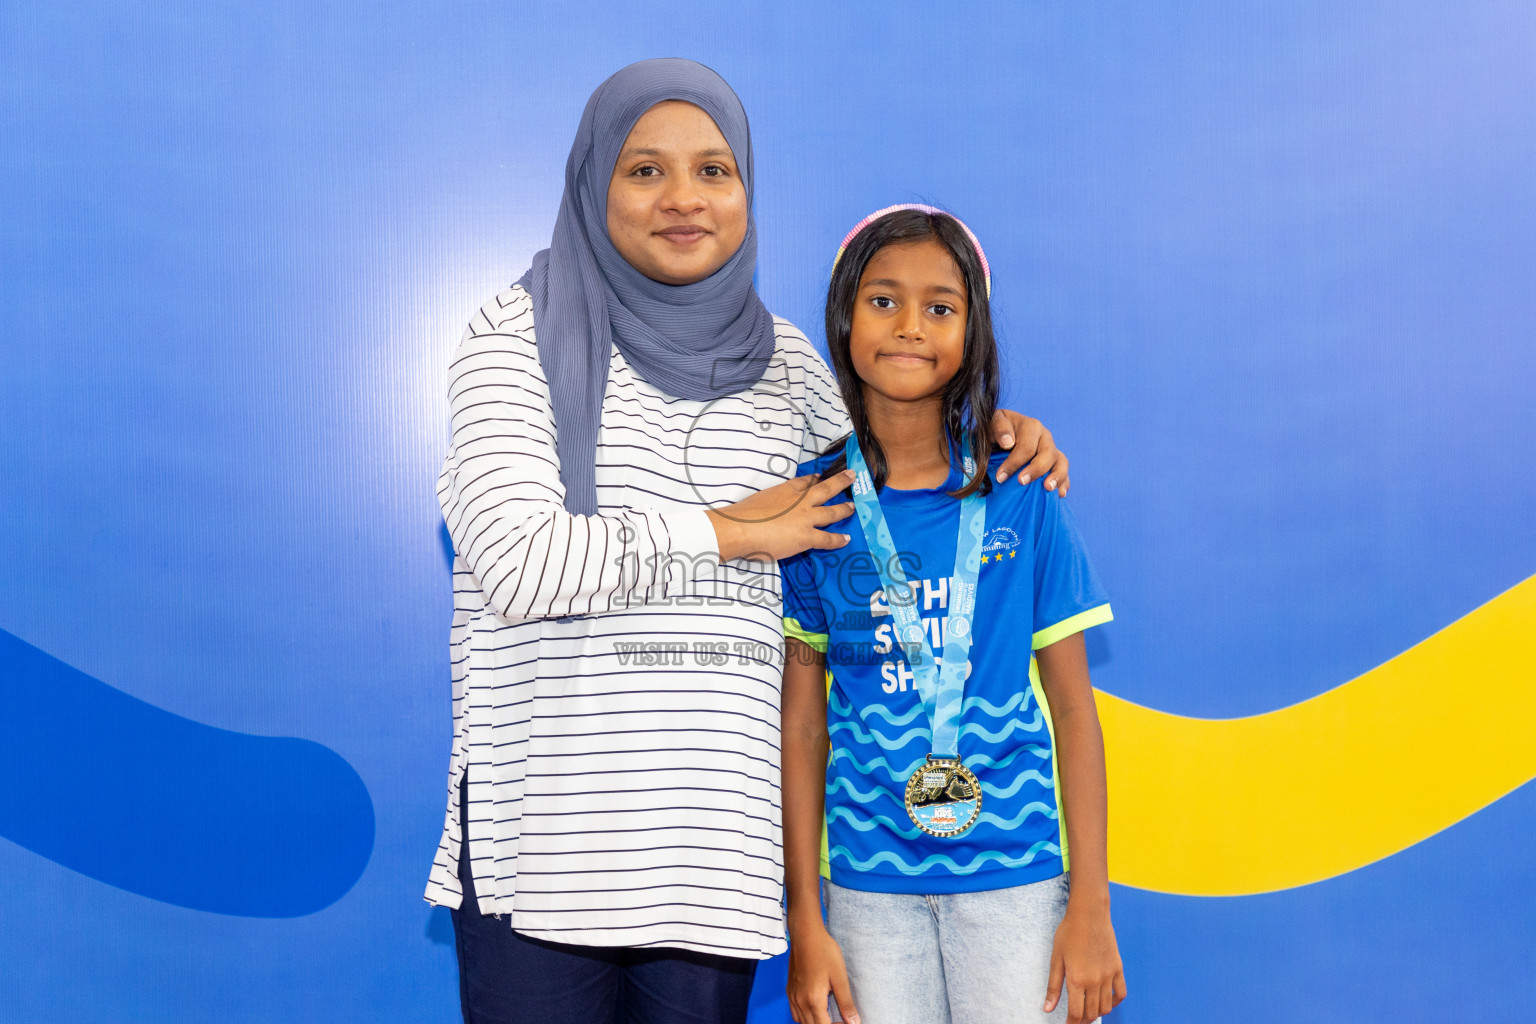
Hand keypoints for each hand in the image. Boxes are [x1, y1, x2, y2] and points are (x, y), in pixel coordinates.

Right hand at [707, 471, 855, 561]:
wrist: (742, 528)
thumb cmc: (744, 515)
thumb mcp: (759, 498)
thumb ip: (770, 501)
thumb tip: (770, 509)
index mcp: (785, 489)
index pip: (804, 481)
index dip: (815, 479)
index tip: (820, 477)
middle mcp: (800, 501)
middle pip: (825, 489)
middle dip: (840, 481)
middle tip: (852, 475)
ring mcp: (806, 518)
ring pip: (831, 511)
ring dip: (844, 509)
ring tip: (853, 507)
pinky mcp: (807, 536)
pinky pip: (827, 539)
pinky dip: (838, 540)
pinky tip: (846, 539)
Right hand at [787, 922, 858, 1023]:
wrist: (806, 934)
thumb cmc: (824, 951)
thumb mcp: (840, 977)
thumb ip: (846, 1003)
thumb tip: (854, 1022)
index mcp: (813, 1000)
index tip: (846, 1023)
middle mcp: (800, 1001)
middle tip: (841, 1021)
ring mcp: (793, 996)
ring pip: (802, 1022)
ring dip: (815, 1023)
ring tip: (829, 1016)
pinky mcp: (790, 990)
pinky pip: (795, 1012)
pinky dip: (805, 1017)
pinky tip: (814, 1010)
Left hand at [990, 409, 1069, 493]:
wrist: (1001, 436)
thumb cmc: (995, 431)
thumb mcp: (992, 423)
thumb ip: (998, 428)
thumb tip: (1008, 443)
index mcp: (1031, 427)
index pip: (1026, 446)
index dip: (1014, 463)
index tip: (1000, 477)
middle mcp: (1045, 437)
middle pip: (1047, 454)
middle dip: (1035, 470)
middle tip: (1021, 482)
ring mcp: (1052, 450)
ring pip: (1062, 462)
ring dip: (1057, 476)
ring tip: (1048, 488)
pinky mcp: (1056, 463)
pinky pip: (1065, 474)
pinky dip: (1064, 484)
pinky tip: (1059, 494)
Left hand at [1044, 901, 1125, 1022]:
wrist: (1089, 914)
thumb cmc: (1069, 933)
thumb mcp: (1056, 959)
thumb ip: (1053, 986)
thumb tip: (1048, 1009)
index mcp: (1077, 980)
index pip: (1076, 1014)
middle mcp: (1095, 981)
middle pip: (1091, 1013)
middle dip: (1082, 1020)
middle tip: (1075, 1018)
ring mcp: (1109, 976)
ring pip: (1106, 1007)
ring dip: (1096, 1013)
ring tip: (1088, 1011)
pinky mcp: (1118, 968)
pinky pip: (1121, 993)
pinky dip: (1114, 1002)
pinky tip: (1105, 1001)